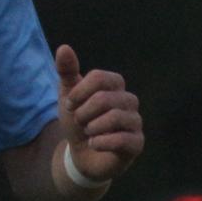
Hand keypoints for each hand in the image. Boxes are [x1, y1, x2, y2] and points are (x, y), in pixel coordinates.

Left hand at [56, 44, 142, 184]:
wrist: (82, 153)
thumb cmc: (78, 120)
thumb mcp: (68, 95)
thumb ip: (67, 71)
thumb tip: (64, 47)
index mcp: (115, 84)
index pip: (98, 77)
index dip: (79, 92)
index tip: (70, 104)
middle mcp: (129, 100)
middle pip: (104, 98)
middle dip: (83, 113)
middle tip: (80, 122)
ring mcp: (135, 122)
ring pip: (114, 117)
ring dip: (92, 128)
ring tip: (89, 133)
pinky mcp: (137, 143)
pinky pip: (122, 139)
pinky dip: (100, 142)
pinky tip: (94, 144)